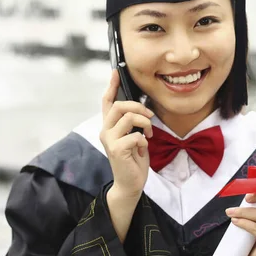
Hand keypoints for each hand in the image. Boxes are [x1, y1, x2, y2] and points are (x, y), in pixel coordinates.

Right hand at [100, 70, 152, 199]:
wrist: (130, 183)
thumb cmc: (133, 159)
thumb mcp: (134, 136)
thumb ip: (132, 123)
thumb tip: (142, 109)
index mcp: (109, 126)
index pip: (107, 101)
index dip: (111, 86)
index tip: (116, 71)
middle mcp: (105, 130)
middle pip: (119, 105)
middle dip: (138, 107)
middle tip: (150, 116)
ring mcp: (109, 140)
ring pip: (128, 117)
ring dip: (144, 122)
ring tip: (149, 133)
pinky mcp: (116, 150)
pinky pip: (135, 135)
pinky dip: (144, 139)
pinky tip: (143, 147)